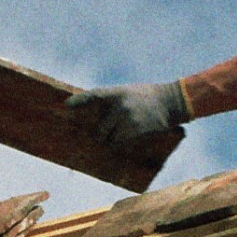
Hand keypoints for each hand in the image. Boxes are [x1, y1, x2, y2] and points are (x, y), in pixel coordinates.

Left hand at [64, 80, 190, 149]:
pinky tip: (129, 138)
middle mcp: (120, 106)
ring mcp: (128, 119)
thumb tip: (95, 118)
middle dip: (100, 135)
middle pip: (100, 129)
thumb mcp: (128, 92)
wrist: (170, 101)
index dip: (79, 100)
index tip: (66, 105)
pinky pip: (122, 142)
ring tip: (121, 135)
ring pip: (110, 139)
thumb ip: (113, 102)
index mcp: (117, 93)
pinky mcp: (137, 130)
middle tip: (99, 138)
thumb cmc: (146, 96)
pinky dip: (122, 143)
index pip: (93, 95)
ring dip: (113, 141)